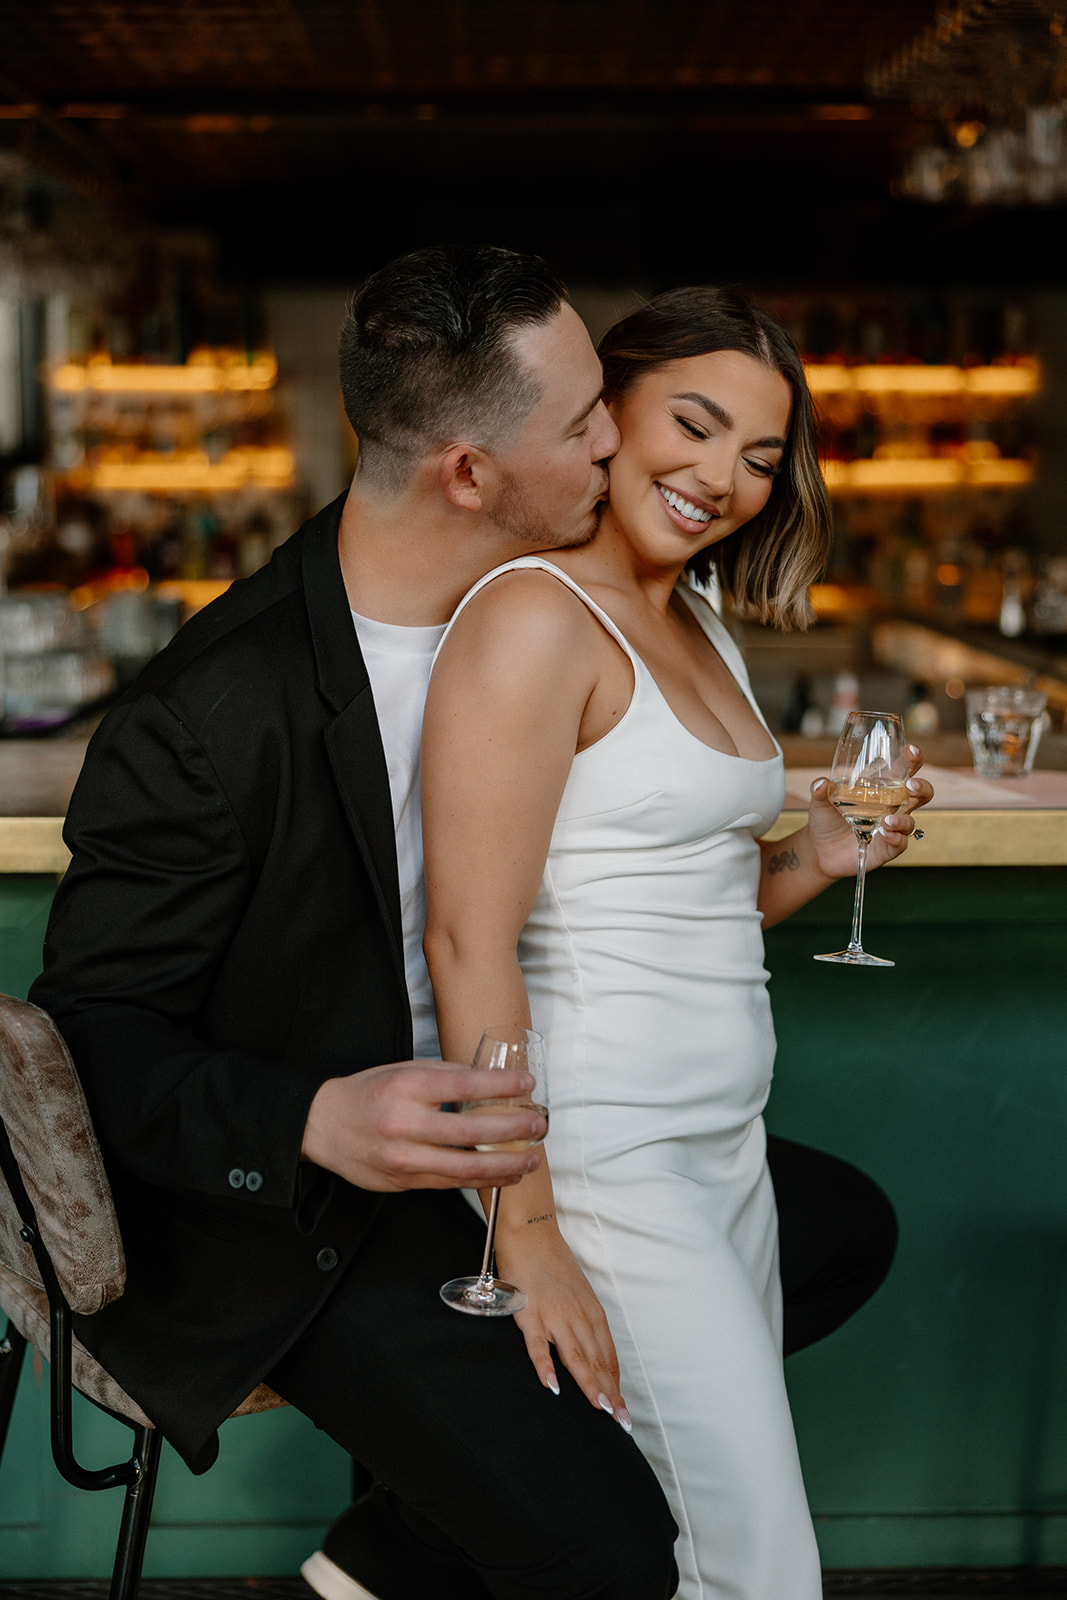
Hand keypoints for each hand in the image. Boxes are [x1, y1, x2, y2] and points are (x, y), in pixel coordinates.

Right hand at [302, 1061, 545, 1192]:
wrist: (323, 1126)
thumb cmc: (368, 1093)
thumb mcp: (403, 1070)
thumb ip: (445, 1076)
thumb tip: (490, 1080)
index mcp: (407, 1087)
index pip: (463, 1085)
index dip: (500, 1085)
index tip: (527, 1083)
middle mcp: (405, 1123)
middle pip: (470, 1131)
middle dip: (512, 1130)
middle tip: (539, 1125)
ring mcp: (404, 1158)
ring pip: (465, 1167)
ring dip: (505, 1164)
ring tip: (532, 1158)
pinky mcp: (404, 1181)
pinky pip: (451, 1183)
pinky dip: (483, 1179)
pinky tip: (505, 1174)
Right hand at [495, 1222, 631, 1431]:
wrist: (531, 1232)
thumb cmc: (553, 1264)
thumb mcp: (577, 1292)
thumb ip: (583, 1320)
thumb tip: (591, 1349)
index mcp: (591, 1312)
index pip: (608, 1355)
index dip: (615, 1383)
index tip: (622, 1409)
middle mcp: (578, 1315)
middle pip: (597, 1360)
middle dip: (610, 1392)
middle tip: (620, 1421)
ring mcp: (554, 1315)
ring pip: (575, 1355)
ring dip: (589, 1384)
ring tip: (600, 1409)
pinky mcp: (529, 1312)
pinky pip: (538, 1344)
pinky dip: (546, 1365)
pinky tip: (553, 1386)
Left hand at [808, 741, 934, 879]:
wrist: (819, 850)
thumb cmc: (827, 818)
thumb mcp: (820, 800)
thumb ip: (820, 790)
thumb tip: (821, 783)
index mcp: (881, 788)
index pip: (904, 770)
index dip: (913, 759)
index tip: (911, 750)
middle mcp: (892, 807)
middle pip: (920, 794)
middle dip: (921, 787)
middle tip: (910, 785)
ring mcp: (891, 827)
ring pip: (911, 821)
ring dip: (903, 819)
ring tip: (886, 819)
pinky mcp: (886, 848)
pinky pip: (900, 843)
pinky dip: (895, 838)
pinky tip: (884, 833)